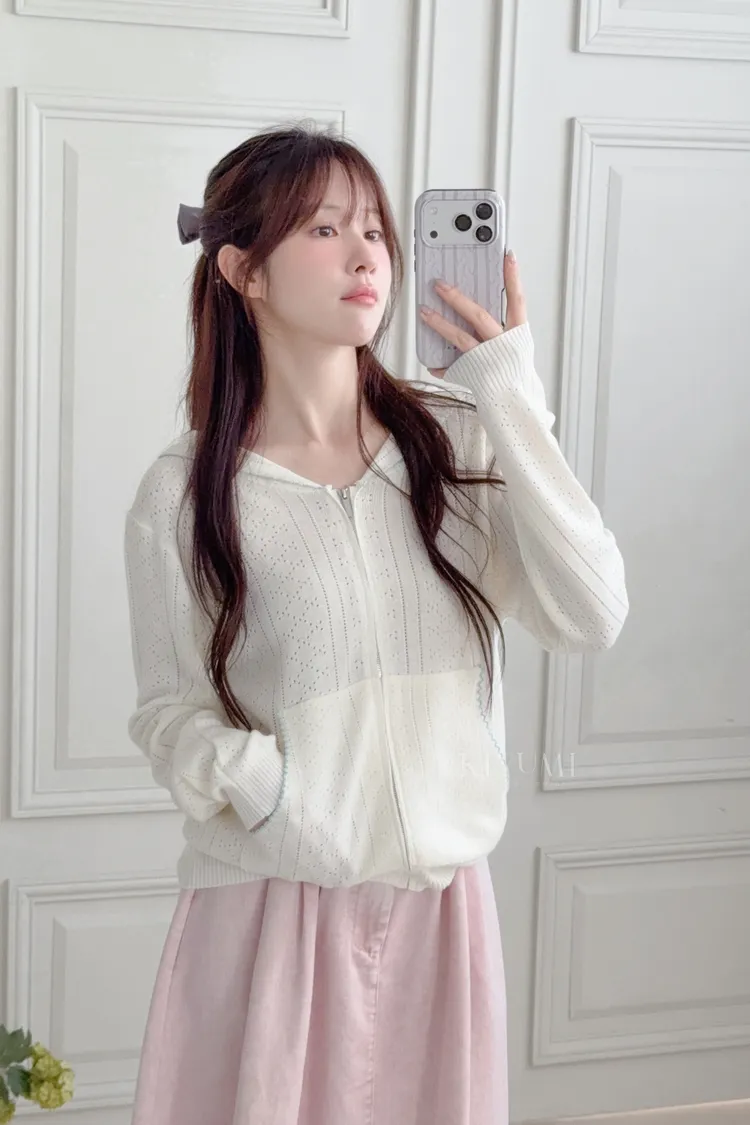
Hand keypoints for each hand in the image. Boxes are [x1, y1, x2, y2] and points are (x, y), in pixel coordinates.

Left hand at [419, 249, 526, 377]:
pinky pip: (454, 368)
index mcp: (517, 333)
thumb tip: (478, 308)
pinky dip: (442, 366)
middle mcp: (502, 344)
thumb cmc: (514, 370)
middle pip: (478, 316)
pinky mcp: (475, 375)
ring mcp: (487, 359)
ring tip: (423, 312)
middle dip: (456, 298)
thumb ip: (502, 326)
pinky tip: (432, 363)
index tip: (507, 255)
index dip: (513, 278)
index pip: (517, 299)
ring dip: (440, 323)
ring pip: (460, 338)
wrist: (516, 401)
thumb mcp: (516, 344)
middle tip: (438, 284)